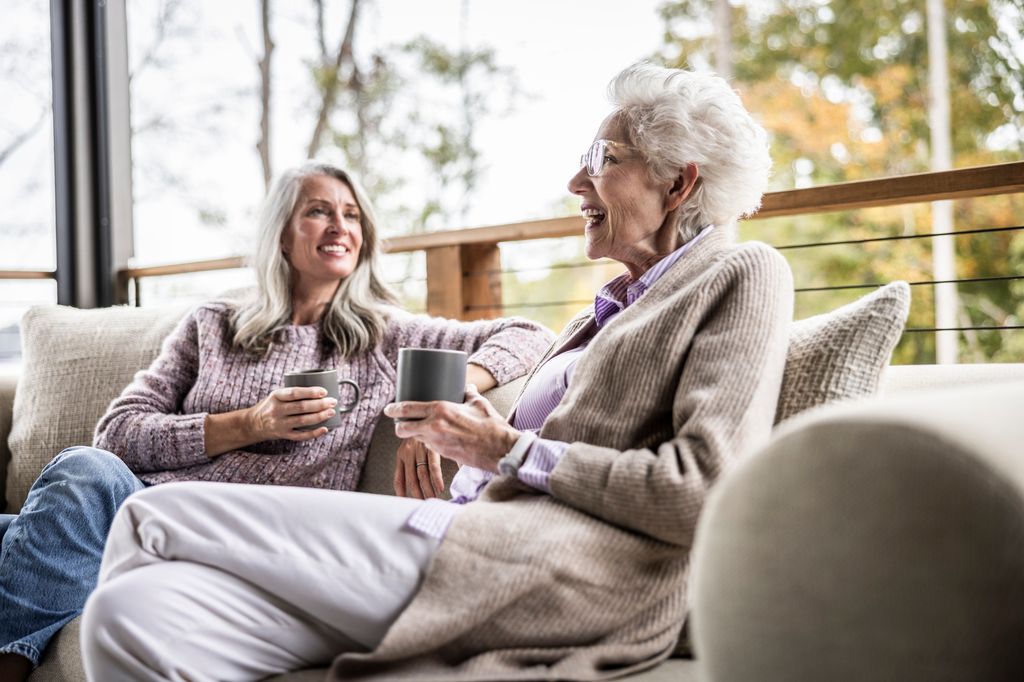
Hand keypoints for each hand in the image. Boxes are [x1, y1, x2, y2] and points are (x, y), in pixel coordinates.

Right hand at [246, 386, 337, 441]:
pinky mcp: (283, 435)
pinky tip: (325, 429)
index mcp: (276, 396)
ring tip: (331, 412)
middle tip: (333, 402)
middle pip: (301, 407)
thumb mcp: (276, 395)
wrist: (252, 424)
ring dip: (319, 417)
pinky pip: (300, 436)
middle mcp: (277, 410)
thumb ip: (293, 394)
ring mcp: (279, 424)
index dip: (310, 392)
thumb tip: (320, 392)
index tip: (324, 391)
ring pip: (303, 421)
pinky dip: (314, 433)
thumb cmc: (270, 406)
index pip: (294, 393)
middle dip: (320, 404)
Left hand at [383, 385, 518, 471]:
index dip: (394, 409)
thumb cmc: (491, 425)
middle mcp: (434, 426)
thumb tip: (467, 386)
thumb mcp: (478, 404)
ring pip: (416, 438)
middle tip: (400, 422)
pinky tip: (435, 437)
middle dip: (399, 426)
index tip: (388, 409)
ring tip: (420, 428)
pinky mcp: (443, 454)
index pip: (407, 409)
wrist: (500, 450)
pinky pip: (429, 446)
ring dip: (415, 434)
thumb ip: (469, 393)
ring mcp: (437, 442)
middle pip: (403, 429)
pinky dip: (429, 441)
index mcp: (440, 410)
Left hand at [393, 439, 444, 498]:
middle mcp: (408, 453)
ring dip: (428, 490)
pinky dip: (437, 479)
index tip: (405, 502)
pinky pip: (434, 467)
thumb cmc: (419, 434)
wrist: (426, 413)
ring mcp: (420, 451)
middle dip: (417, 495)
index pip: (398, 479)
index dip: (401, 492)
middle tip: (422, 504)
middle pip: (411, 480)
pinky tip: (440, 488)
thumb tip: (412, 482)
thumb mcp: (409, 446)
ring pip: (422, 475)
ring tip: (431, 499)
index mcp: (401, 454)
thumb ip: (409, 463)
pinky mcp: (431, 448)